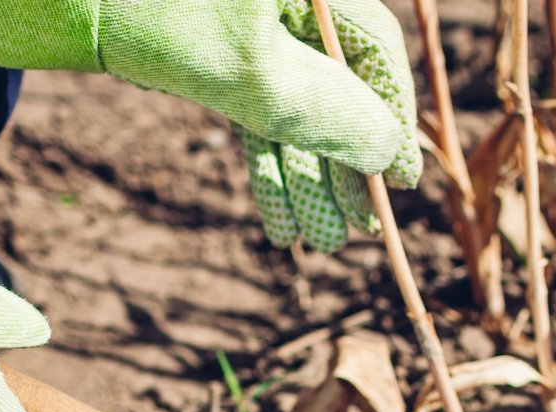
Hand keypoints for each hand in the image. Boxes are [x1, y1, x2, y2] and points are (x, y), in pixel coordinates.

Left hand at [0, 0, 423, 250]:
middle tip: (355, 232)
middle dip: (342, 165)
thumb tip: (389, 157)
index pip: (377, 52)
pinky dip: (262, 160)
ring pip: (292, 104)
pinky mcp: (202, 41)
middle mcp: (285, 1)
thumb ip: (331, 116)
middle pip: (337, 85)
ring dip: (302, 176)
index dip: (392, 123)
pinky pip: (250, 105)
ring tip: (314, 243)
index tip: (399, 185)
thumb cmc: (156, 12)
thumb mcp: (255, 74)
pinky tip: (275, 217)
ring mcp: (242, 18)